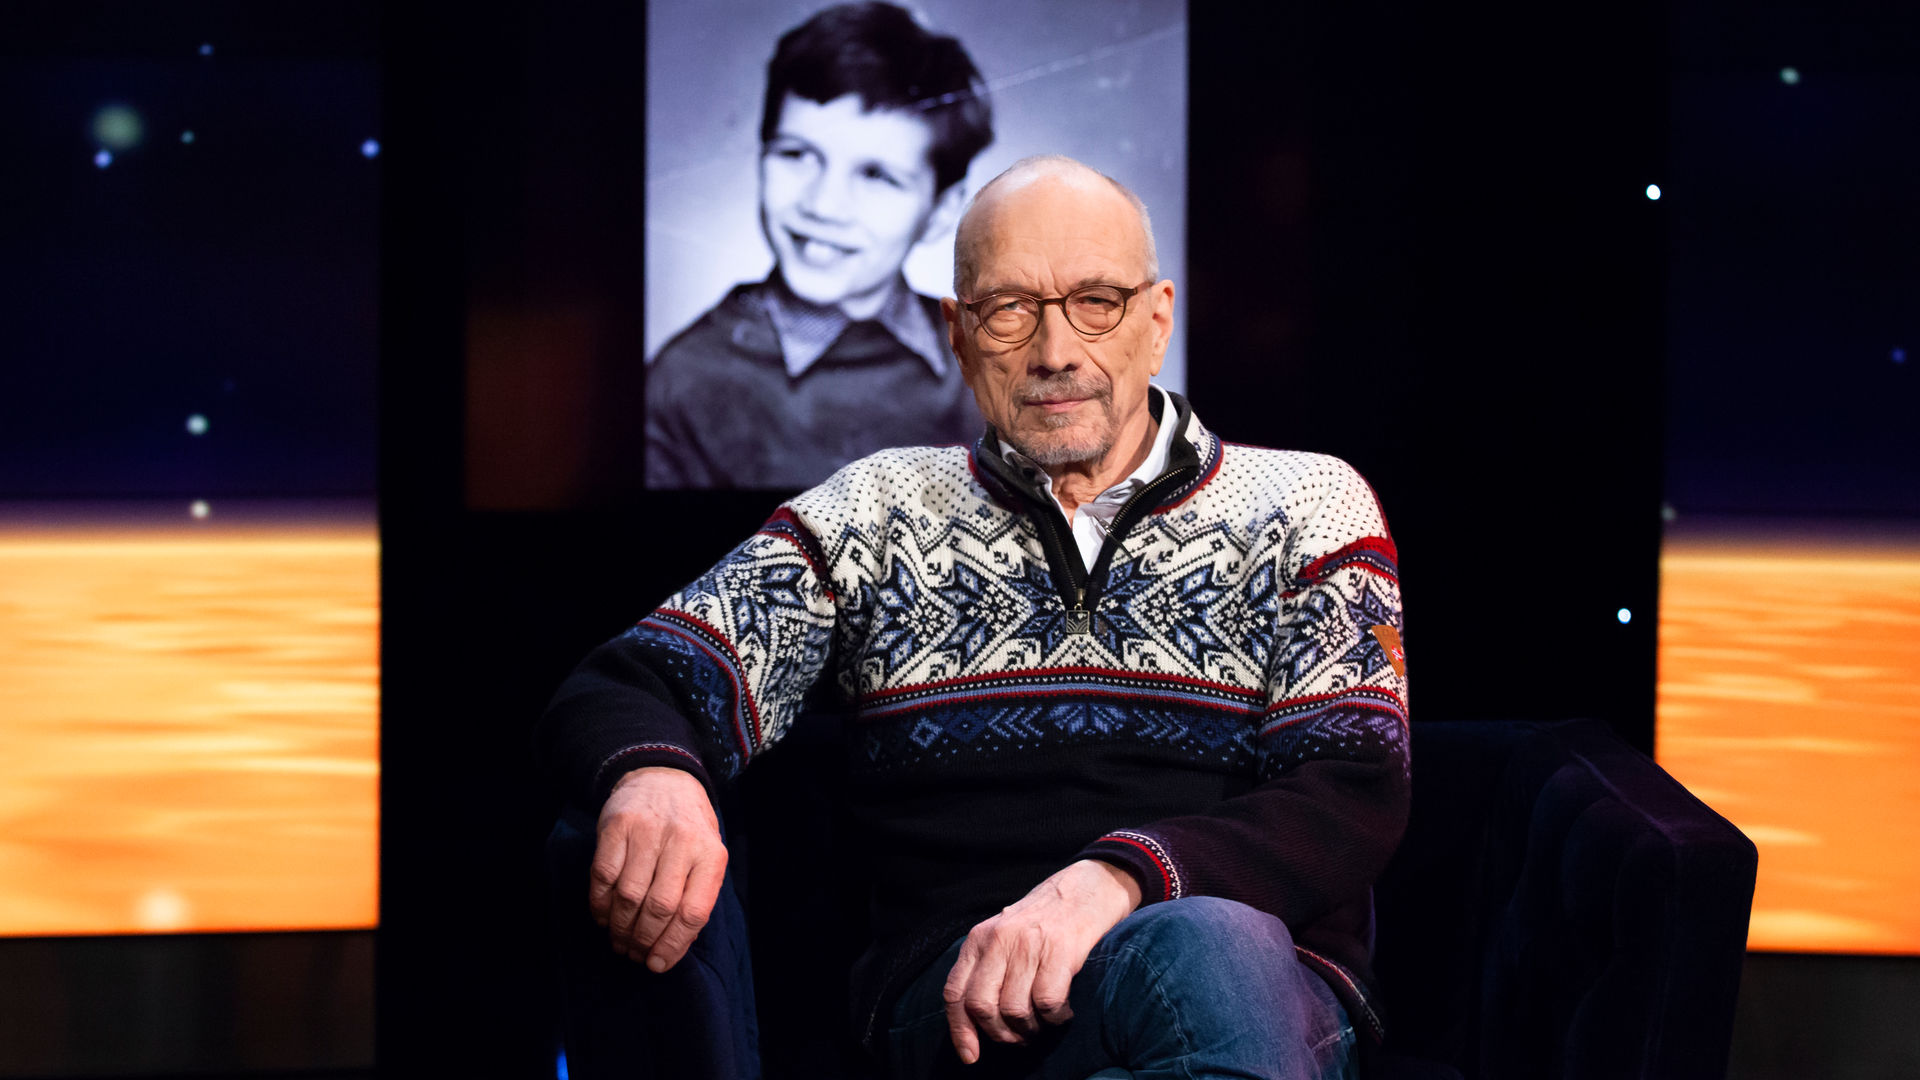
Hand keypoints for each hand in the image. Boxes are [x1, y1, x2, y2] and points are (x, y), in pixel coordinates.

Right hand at [588, 766, 726, 972]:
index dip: (673, 945)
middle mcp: (681, 841)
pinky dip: (600, 904)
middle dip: (644, 940)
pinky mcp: (617, 826)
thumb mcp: (707, 854)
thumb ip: (696, 894)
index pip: (693, 912)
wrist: (662, 777)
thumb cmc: (688, 828)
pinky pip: (603, 876)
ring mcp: (648, 831)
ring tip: (619, 942)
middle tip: (635, 955)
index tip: (657, 965)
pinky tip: (603, 917)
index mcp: (711, 854)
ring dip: (620, 928)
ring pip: (629, 895)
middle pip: (659, 907)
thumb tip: (673, 946)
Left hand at [942, 859, 1142, 1063]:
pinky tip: (1064, 1011)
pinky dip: (1056, 1017)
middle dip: (999, 1033)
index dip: (959, 1030)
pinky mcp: (1061, 950)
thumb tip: (977, 1021)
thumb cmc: (1047, 920)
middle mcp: (999, 939)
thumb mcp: (1005, 934)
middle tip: (1019, 1037)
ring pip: (1014, 1009)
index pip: (956, 992)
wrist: (1089, 885)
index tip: (970, 1056)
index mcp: (980, 938)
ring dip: (1030, 1029)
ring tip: (1043, 1023)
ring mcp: (1029, 944)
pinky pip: (1047, 1002)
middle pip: (982, 1006)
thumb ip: (988, 967)